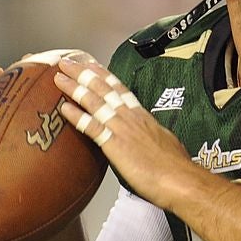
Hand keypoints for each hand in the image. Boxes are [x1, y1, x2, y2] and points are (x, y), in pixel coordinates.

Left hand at [54, 56, 198, 210]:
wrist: (179, 179)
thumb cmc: (176, 167)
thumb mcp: (165, 143)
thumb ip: (151, 137)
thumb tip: (150, 138)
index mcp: (143, 117)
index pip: (121, 90)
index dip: (104, 76)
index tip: (92, 64)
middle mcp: (131, 118)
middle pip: (105, 90)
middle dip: (84, 74)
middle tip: (68, 62)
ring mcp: (123, 130)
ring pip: (96, 103)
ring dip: (76, 88)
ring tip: (60, 77)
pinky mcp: (116, 145)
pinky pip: (93, 128)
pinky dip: (77, 117)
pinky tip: (64, 108)